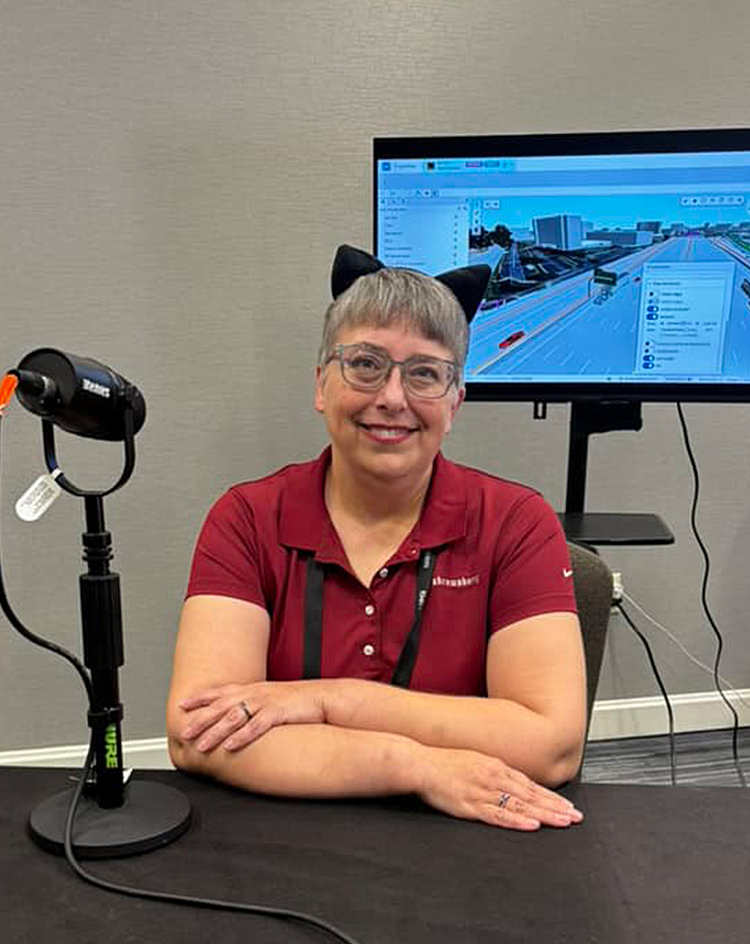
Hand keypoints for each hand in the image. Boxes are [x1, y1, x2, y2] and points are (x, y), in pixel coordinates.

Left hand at [179, 680, 328, 752]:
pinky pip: (256, 726)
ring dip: (215, 732)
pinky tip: (230, 746)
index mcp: (251, 688)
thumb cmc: (294, 700)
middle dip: (201, 719)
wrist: (320, 698)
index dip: (200, 698)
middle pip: (221, 706)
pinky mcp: (277, 713)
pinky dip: (241, 736)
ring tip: (201, 744)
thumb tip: (232, 715)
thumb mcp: (268, 697)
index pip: (219, 692)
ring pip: (234, 717)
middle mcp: (254, 693)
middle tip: (184, 732)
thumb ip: (249, 702)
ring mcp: (265, 702)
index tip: (182, 705)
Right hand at [413, 745, 583, 830]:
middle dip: (555, 807)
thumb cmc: (444, 763)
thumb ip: (494, 773)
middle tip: (576, 817)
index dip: (551, 796)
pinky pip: (497, 814)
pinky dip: (516, 820)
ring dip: (544, 814)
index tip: (568, 805)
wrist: (419, 763)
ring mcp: (482, 791)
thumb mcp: (475, 762)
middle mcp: (493, 777)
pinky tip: (531, 824)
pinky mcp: (469, 805)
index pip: (530, 785)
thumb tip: (513, 784)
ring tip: (563, 822)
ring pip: (520, 804)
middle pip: (530, 795)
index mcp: (496, 767)